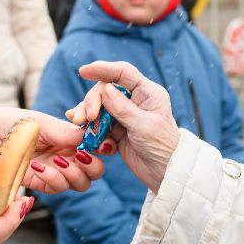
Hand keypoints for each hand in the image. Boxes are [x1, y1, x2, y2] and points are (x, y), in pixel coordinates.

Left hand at [0, 101, 104, 193]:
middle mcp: (67, 156)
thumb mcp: (42, 123)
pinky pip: (58, 188)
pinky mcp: (40, 183)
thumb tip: (93, 137)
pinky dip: (53, 178)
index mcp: (70, 138)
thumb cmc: (12, 123)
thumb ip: (67, 133)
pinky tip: (39, 167)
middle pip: (94, 171)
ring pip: (80, 184)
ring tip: (56, 161)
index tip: (101, 145)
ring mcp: (55, 171)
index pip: (98, 147)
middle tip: (80, 157)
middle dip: (92, 166)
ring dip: (72, 173)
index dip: (104, 148)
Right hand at [72, 61, 180, 191]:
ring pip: (99, 106)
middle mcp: (135, 100)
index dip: (102, 69)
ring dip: (87, 113)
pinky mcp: (116, 129)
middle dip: (92, 101)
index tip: (83, 71)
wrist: (165, 174)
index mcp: (148, 93)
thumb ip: (123, 108)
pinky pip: (97, 122)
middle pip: (106, 89)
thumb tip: (106, 88)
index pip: (123, 72)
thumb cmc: (162, 148)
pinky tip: (80, 128)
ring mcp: (124, 114)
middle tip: (86, 118)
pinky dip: (88, 125)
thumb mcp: (143, 126)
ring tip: (78, 123)